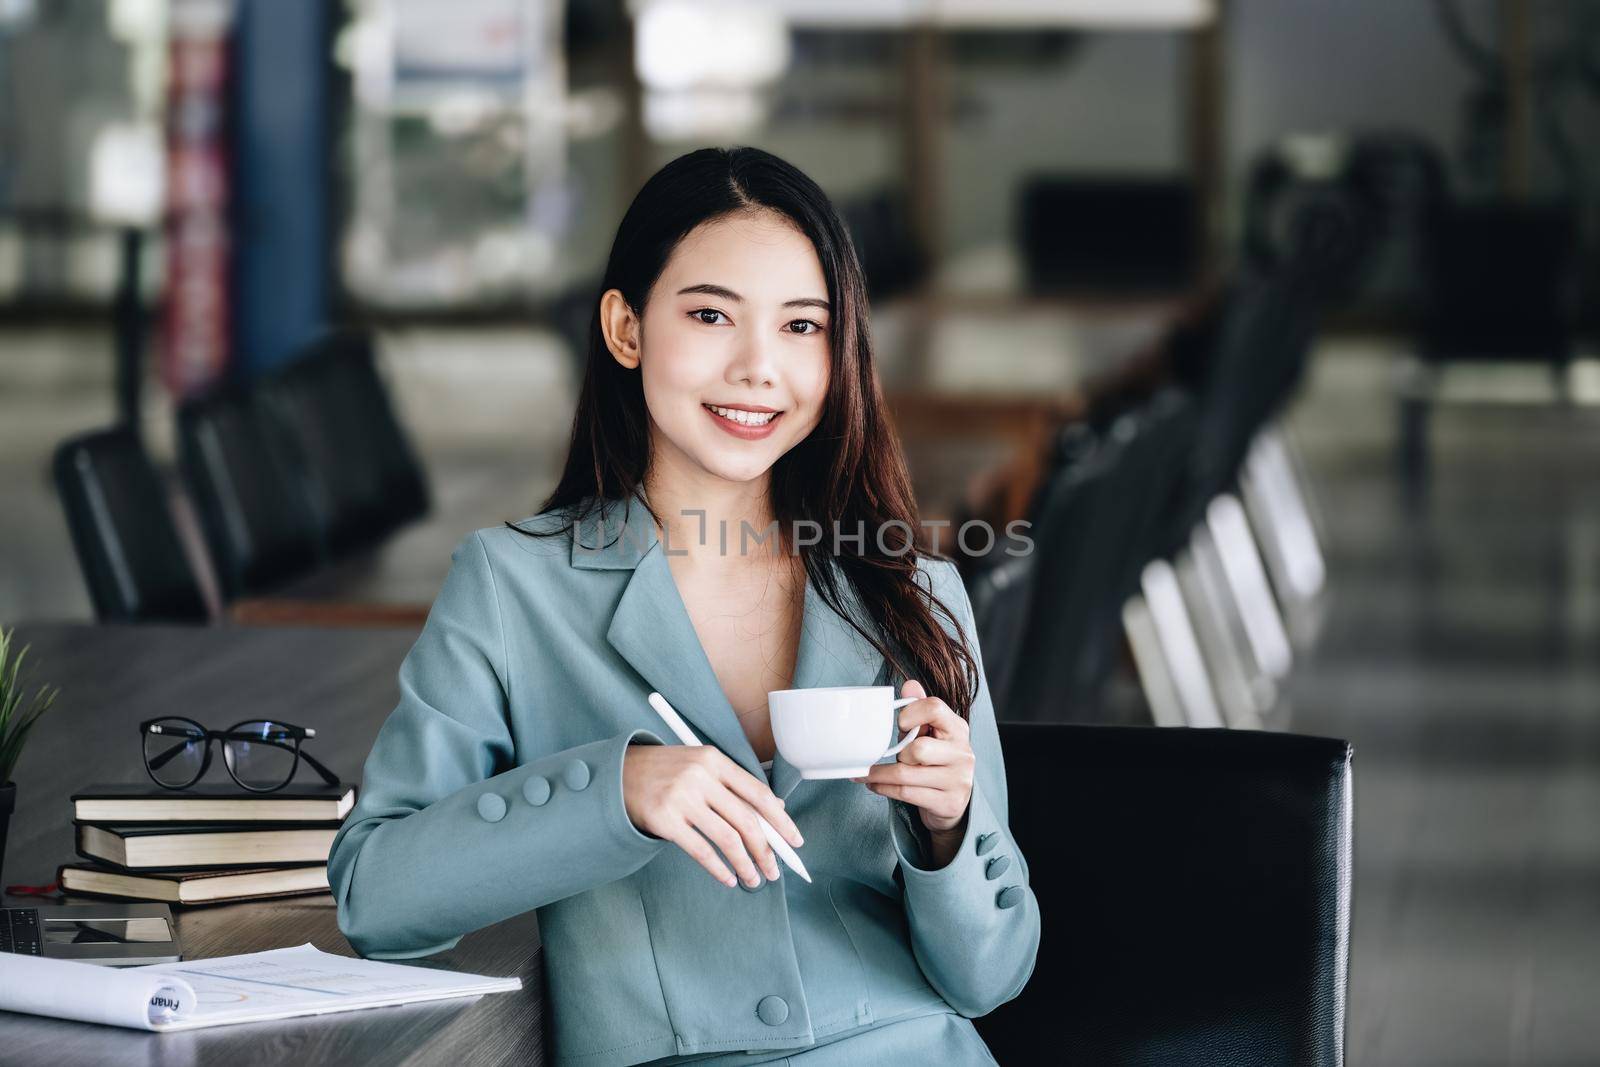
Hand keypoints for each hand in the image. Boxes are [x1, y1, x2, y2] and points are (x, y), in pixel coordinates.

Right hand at [622, 744, 803, 888]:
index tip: (794, 841)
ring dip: (746, 864)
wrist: (619, 774)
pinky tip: (728, 878)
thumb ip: (736, 785)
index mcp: (714, 760)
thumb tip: (776, 808)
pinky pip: (701, 850)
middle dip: (766, 851)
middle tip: (774, 871)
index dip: (781, 821)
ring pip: (727, 839)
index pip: (758, 794)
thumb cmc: (667, 772)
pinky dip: (719, 868)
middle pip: (746, 820)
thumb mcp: (702, 766)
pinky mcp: (664, 820)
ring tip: (754, 879)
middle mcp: (700, 777)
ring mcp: (681, 798)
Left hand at [855, 680, 973, 838]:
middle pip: (919, 748)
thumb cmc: (936, 761)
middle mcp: (963, 753)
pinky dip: (883, 788)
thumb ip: (920, 708)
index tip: (900, 723)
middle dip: (900, 754)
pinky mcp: (948, 803)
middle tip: (896, 756)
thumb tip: (909, 685)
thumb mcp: (930, 732)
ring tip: (868, 773)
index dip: (911, 713)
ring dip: (881, 774)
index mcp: (958, 729)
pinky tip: (875, 785)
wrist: (954, 802)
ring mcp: (958, 780)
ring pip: (907, 774)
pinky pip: (906, 793)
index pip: (934, 708)